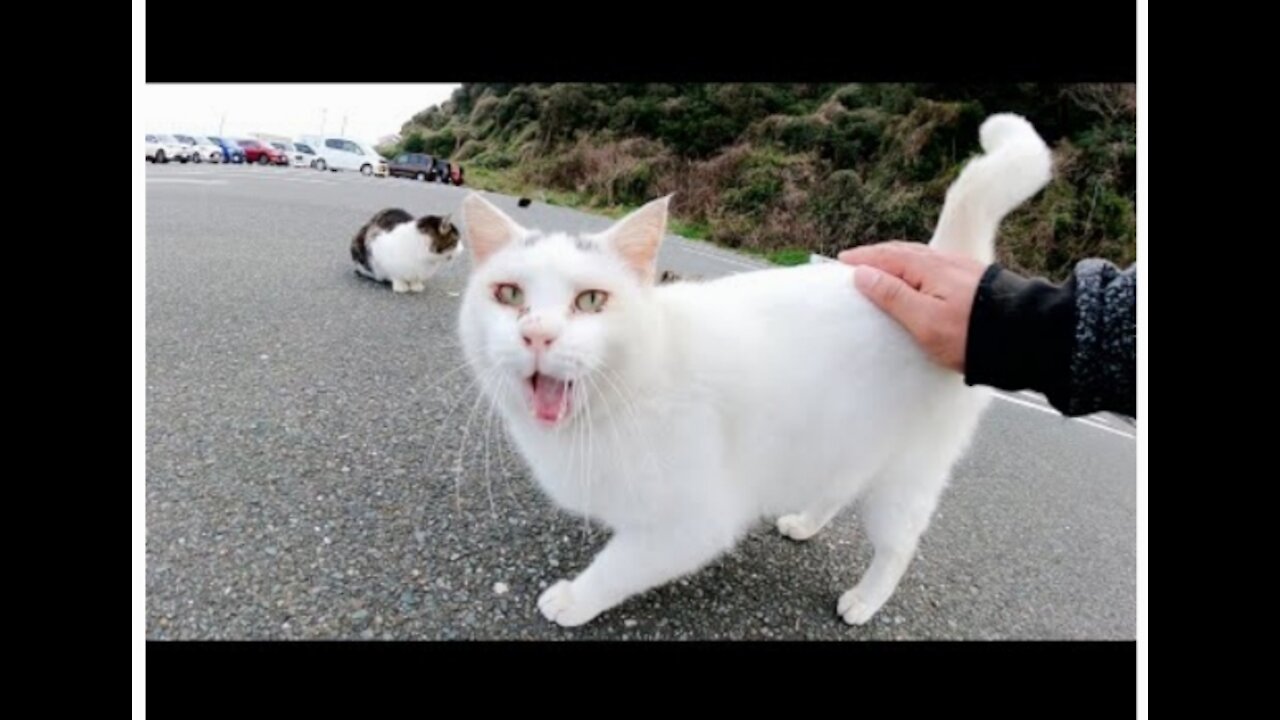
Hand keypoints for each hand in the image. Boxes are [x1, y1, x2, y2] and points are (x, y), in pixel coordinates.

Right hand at [838, 242, 987, 372]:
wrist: (1024, 336)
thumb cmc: (969, 334)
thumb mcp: (923, 320)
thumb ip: (892, 295)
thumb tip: (862, 273)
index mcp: (928, 268)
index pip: (886, 257)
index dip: (863, 258)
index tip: (842, 261)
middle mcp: (944, 262)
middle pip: (902, 252)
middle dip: (877, 255)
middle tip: (856, 262)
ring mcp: (960, 270)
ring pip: (919, 258)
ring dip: (896, 260)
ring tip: (881, 268)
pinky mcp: (972, 281)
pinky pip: (933, 267)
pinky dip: (914, 268)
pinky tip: (916, 278)